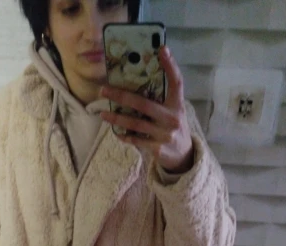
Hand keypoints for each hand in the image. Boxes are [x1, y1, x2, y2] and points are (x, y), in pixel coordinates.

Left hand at [100, 46, 193, 173]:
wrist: (183, 155)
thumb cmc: (173, 127)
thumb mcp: (173, 111)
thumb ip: (161, 99)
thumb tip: (136, 81)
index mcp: (177, 104)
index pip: (177, 82)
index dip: (170, 65)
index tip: (162, 49)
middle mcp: (172, 118)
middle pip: (144, 104)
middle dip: (121, 96)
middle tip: (103, 90)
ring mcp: (165, 134)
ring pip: (136, 124)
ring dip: (117, 119)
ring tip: (103, 114)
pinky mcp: (158, 148)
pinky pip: (137, 140)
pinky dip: (125, 136)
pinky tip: (116, 132)